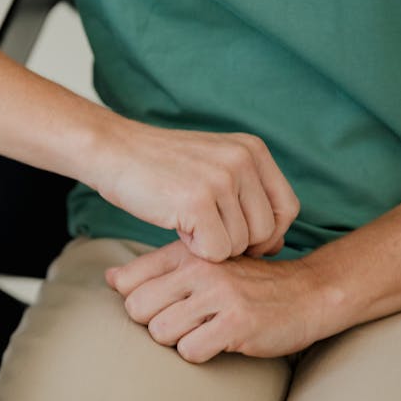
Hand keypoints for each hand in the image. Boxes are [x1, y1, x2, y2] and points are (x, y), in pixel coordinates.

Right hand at [91, 121, 298, 261]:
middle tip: (206, 231)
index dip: (270, 233)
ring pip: (240, 245)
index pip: (287, 208)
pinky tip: (177, 226)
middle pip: (266, 231)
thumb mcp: (215, 165)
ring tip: (187, 221)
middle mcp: (243, 160)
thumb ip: (248, 195)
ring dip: (213, 245)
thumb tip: (279, 242)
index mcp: (253, 150)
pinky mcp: (197, 201)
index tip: (242, 239)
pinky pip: (216, 251)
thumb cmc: (161, 167)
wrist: (113, 151)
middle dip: (238, 244)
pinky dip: (196, 249)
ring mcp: (221, 179)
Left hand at [105, 241, 326, 361]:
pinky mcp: (237, 322)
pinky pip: (190, 351)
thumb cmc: (247, 283)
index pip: (128, 281)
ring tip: (205, 329)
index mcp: (186, 252)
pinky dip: (200, 354)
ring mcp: (219, 294)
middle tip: (184, 322)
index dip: (137, 301)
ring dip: (179, 340)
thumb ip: (154, 270)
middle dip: (154, 323)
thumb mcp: (202, 264)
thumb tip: (109, 279)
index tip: (161, 305)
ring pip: (161, 332)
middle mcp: (200, 267)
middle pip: (137, 309)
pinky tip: (220, 341)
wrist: (308, 293)